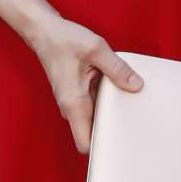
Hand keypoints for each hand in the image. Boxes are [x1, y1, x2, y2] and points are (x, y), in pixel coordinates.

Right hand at [29, 13, 142, 154]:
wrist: (44, 31)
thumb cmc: (63, 40)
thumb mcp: (96, 50)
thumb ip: (117, 69)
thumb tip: (136, 85)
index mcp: (74, 103)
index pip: (84, 144)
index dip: (100, 150)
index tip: (119, 148)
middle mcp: (71, 107)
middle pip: (93, 134)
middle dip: (111, 133)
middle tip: (134, 127)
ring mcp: (74, 102)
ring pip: (95, 119)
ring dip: (110, 115)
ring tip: (130, 107)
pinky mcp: (77, 94)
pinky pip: (94, 105)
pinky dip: (106, 102)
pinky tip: (118, 90)